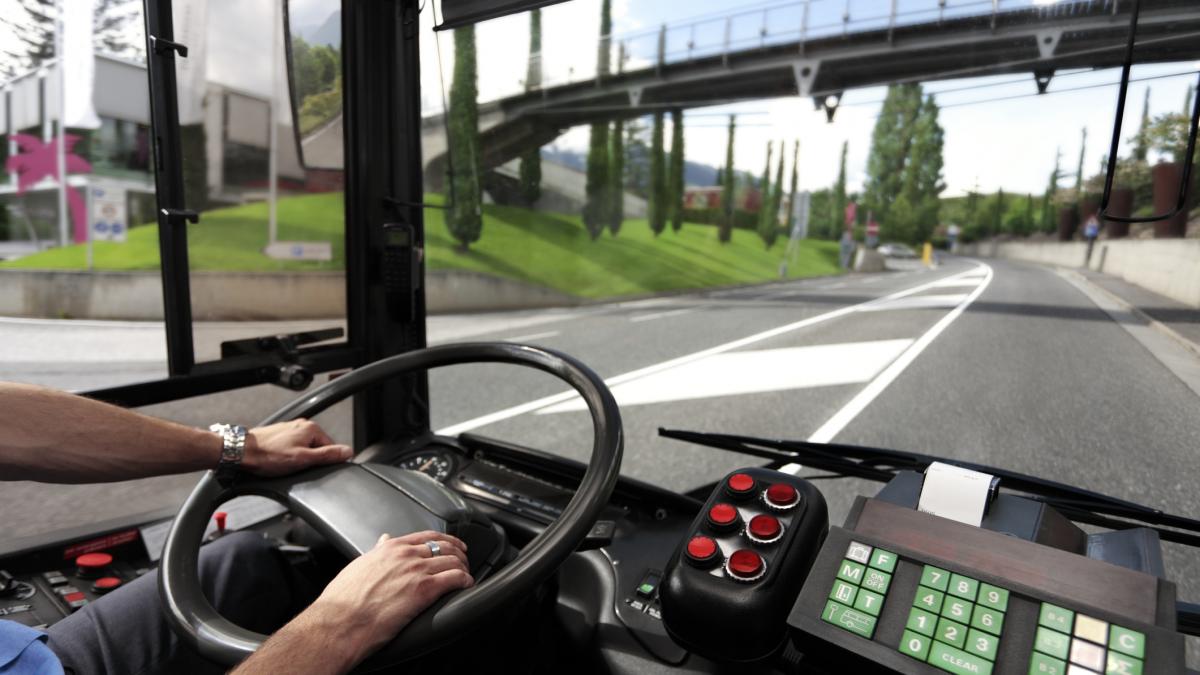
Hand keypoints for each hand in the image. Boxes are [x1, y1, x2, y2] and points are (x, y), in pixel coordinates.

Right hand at [232, 531, 472, 674]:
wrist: (340, 622)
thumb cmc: (344, 600)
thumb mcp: (360, 565)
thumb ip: (376, 552)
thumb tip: (383, 541)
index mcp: (391, 548)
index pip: (427, 536)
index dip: (445, 539)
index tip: (453, 544)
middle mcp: (406, 555)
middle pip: (444, 546)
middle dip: (458, 553)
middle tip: (465, 560)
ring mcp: (417, 571)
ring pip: (453, 561)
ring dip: (464, 567)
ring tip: (466, 575)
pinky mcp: (425, 590)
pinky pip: (455, 578)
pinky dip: (465, 580)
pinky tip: (467, 585)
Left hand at [241, 419, 351, 476]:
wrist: (241, 452)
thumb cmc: (268, 455)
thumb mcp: (303, 459)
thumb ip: (327, 455)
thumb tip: (347, 452)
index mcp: (311, 428)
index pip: (331, 448)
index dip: (323, 462)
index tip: (311, 468)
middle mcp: (302, 425)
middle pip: (317, 448)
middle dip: (309, 460)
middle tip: (295, 467)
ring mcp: (290, 429)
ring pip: (304, 448)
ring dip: (297, 458)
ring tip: (283, 464)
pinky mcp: (280, 435)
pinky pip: (292, 448)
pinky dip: (287, 456)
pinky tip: (277, 461)